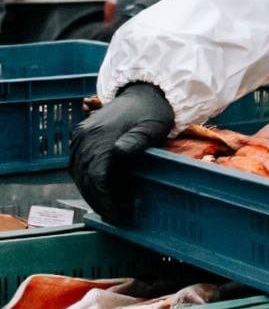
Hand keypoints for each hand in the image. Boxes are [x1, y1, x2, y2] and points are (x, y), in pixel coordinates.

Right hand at [69, 82, 173, 223]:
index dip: (107, 198)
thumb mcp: (153, 127)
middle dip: (99, 201)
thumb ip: (137, 141)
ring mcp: (81, 136)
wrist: (145, 91)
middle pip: (86, 178)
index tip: (119, 214)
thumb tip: (118, 152)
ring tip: (107, 208)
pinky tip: (98, 191)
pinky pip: (76, 164)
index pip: (98, 176)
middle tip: (115, 217)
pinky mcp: (80, 136)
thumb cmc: (154, 112)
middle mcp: (86, 137)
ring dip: (90, 193)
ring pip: (78, 173)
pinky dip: (85, 180)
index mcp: (103, 136)